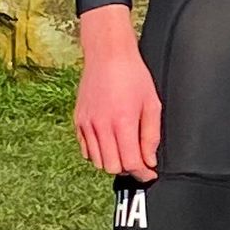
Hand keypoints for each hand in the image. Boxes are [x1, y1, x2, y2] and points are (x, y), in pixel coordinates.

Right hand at [74, 9, 160, 179]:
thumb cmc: (133, 76)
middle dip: (128, 168)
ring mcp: (86, 124)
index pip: (130, 163)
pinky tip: (110, 143)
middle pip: (111, 167)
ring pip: (97, 161)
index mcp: (122, 122)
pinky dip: (98, 153)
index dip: (142, 173)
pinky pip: (86, 150)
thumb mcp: (152, 105)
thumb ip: (151, 136)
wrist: (108, 55)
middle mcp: (101, 126)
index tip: (149, 174)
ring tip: (125, 150)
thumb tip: (149, 160)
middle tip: (139, 162)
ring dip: (112, 162)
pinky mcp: (78, 121)